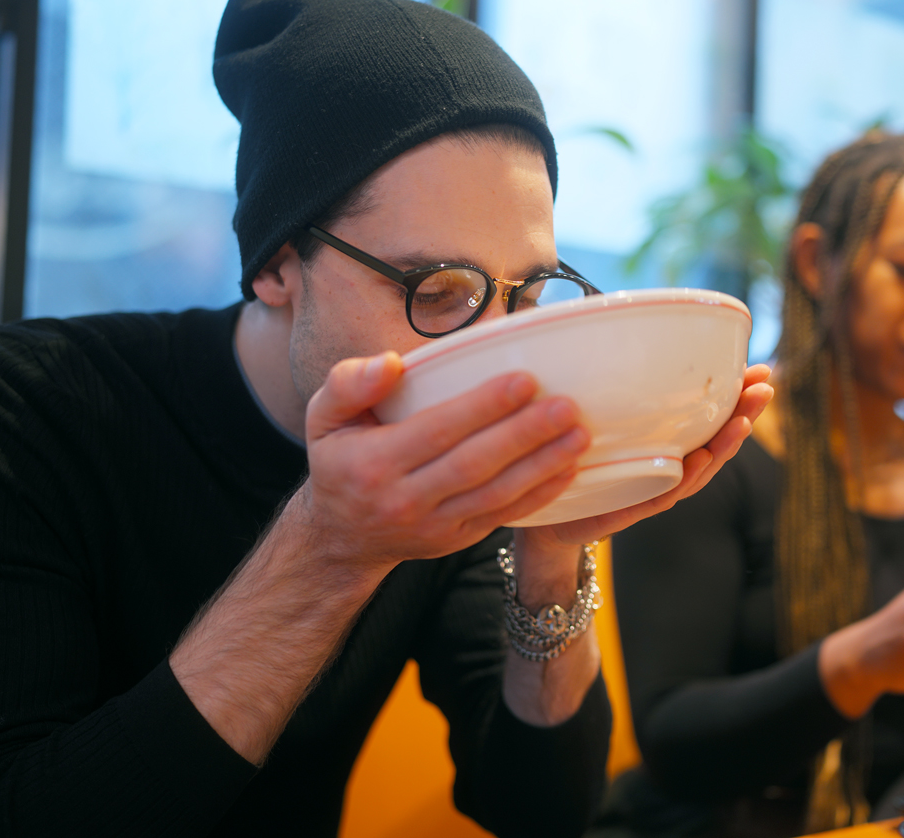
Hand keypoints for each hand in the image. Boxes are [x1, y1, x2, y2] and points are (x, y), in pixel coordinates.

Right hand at [298, 352, 591, 574]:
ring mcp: (436, 525)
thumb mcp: (323, 418)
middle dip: (524, 436)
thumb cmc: (340, 461)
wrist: (340, 538)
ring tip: (580, 435)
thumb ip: (350, 384)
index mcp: (375, 463)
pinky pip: (504, 516)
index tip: (524, 380)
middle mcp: (406, 499)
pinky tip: (569, 469)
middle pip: (474, 465)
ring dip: (542, 465)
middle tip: (566, 407)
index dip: (482, 407)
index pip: (437, 431)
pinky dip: (540, 495)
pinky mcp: (458, 539)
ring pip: (496, 495)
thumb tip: (392, 363)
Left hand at [521, 363, 773, 547]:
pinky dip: (686, 477)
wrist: (551, 514)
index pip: (710, 417)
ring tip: (744, 422)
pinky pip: (665, 493)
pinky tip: (702, 458)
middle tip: (765, 391)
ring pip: (699, 468)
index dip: (737, 397)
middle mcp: (668, 464)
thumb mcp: (596, 416)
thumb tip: (603, 323)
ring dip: (724, 446)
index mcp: (667, 441)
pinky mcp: (632, 508)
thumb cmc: (578, 461)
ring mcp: (654, 487)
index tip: (761, 372)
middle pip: (715, 440)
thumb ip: (609, 383)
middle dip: (743, 415)